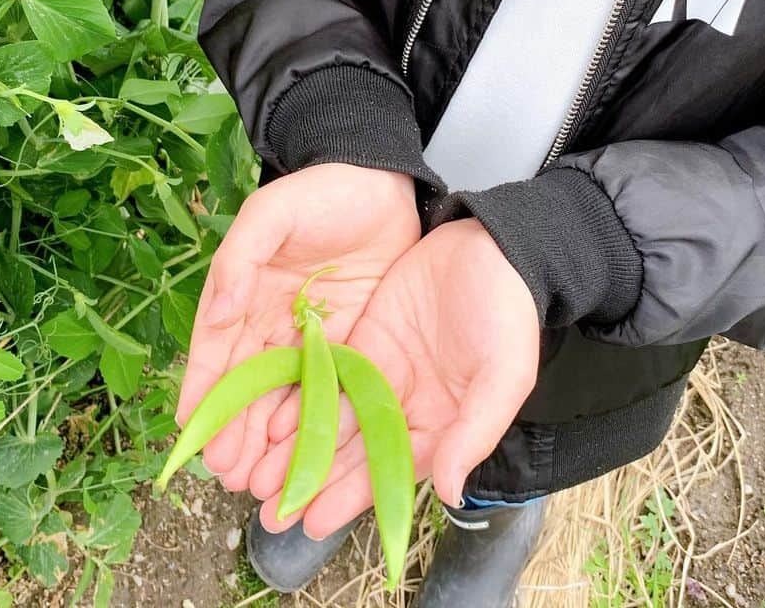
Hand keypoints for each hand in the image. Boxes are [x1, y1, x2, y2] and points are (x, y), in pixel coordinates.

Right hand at [175, 162, 422, 492]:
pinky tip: (307, 454)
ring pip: (285, 398)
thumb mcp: (270, 213)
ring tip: (261, 481)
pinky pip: (330, 389)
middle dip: (235, 432)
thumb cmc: (320, 192)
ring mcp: (312, 337)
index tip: (192, 437)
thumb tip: (217, 312)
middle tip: (229, 477)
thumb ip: (239, 258)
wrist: (382, 182)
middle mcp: (272, 323)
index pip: (218, 354)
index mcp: (244, 294)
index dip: (204, 395)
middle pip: (248, 387)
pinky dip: (315, 422)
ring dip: (270, 440)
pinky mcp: (351, 342)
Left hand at [245, 217, 540, 536]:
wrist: (493, 244)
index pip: (389, 470)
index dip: (350, 497)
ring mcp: (381, 370)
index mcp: (440, 422)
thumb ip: (475, 433)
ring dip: (297, 444)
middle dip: (312, 480)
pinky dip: (299, 395)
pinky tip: (268, 416)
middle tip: (267, 509)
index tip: (310, 521)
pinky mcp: (365, 336)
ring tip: (255, 474)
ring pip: (332, 415)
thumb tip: (451, 493)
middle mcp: (405, 404)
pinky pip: (326, 372)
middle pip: (351, 450)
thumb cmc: (509, 311)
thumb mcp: (504, 374)